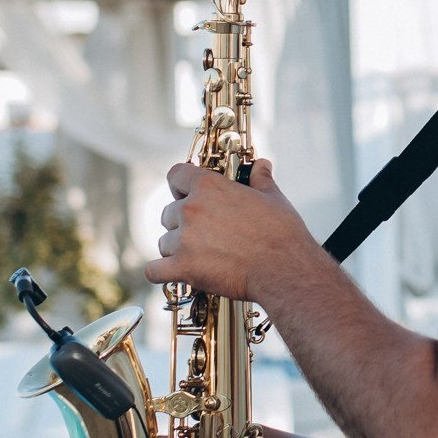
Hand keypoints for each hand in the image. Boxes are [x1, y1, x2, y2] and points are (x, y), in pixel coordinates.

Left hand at [143, 158, 310, 302]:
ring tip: (200, 257)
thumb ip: (260, 179)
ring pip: (164, 243)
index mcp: (209, 187)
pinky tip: (174, 273)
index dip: (180, 185)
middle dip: (181, 223)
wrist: (284, 269)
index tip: (187, 194)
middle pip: (167, 213)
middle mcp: (191, 210)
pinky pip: (154, 270)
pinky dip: (162, 273)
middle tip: (203, 234)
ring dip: (177, 249)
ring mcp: (184, 240)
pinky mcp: (183, 268)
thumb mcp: (272, 197)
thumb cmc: (281, 233)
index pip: (175, 175)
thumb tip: (261, 165)